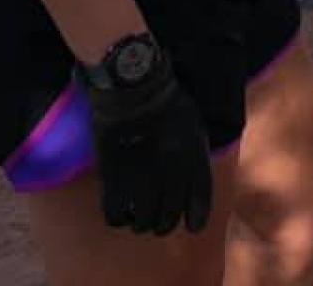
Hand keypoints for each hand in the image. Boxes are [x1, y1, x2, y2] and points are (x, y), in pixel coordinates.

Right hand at [79, 49, 211, 234]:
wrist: (135, 85)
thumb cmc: (168, 101)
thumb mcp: (194, 125)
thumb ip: (195, 155)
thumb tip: (193, 183)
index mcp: (194, 159)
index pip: (199, 201)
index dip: (197, 218)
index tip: (192, 226)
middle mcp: (171, 172)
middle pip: (169, 217)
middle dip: (164, 225)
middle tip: (157, 223)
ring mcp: (141, 175)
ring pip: (143, 221)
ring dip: (141, 224)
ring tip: (138, 219)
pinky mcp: (113, 175)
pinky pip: (115, 212)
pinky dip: (118, 218)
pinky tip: (120, 214)